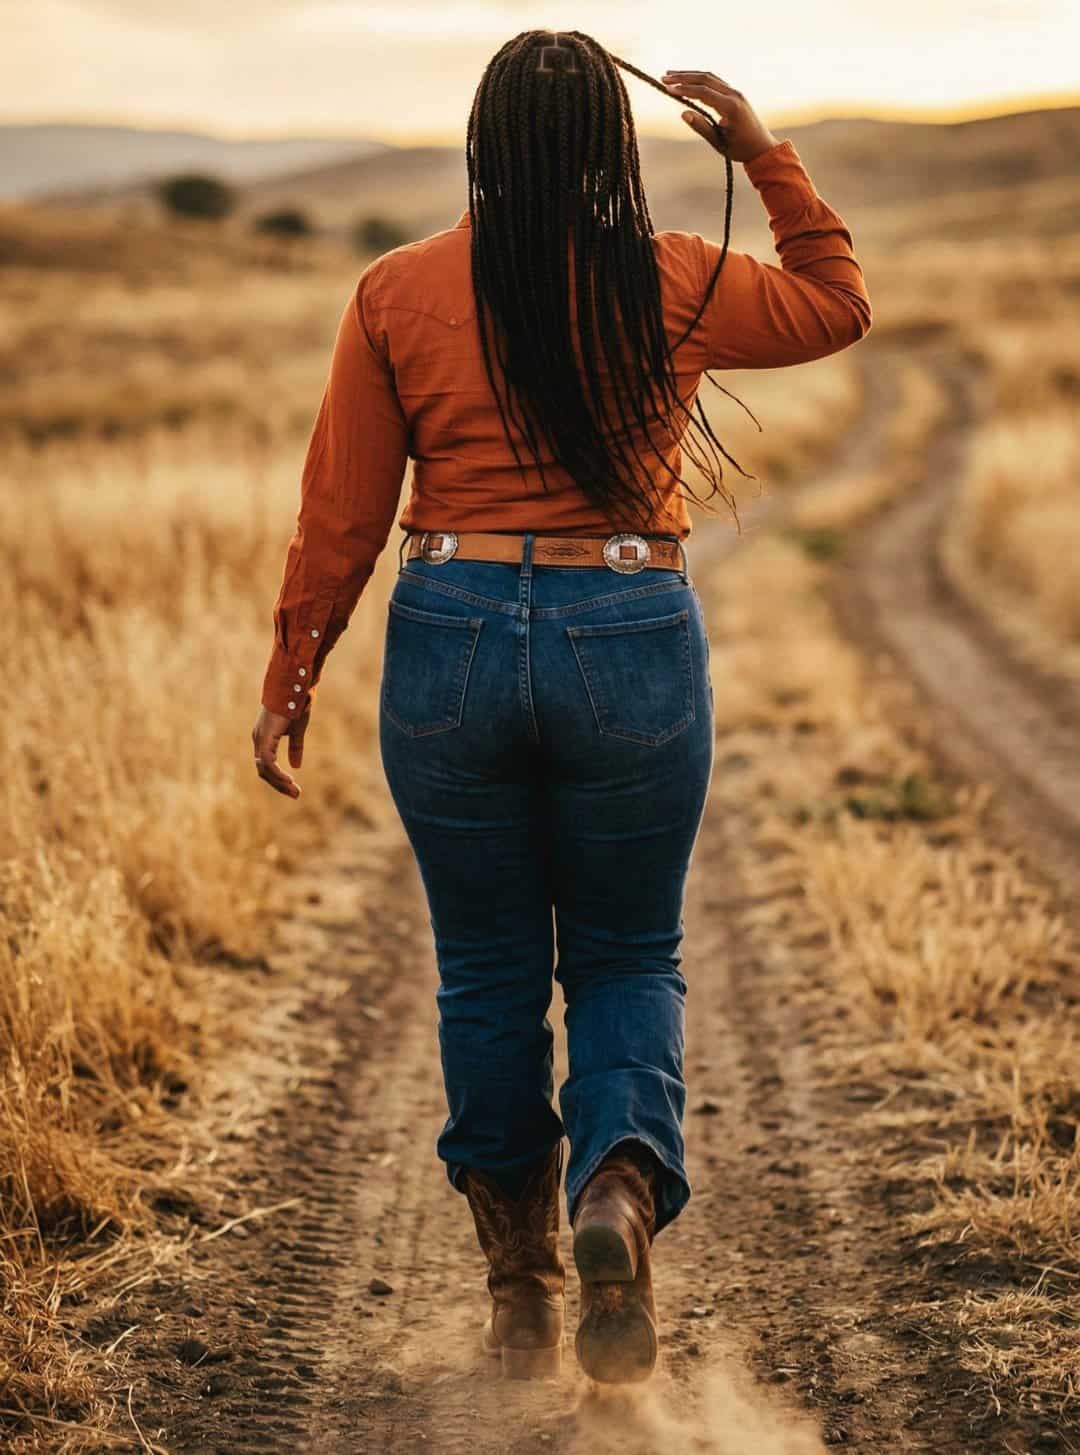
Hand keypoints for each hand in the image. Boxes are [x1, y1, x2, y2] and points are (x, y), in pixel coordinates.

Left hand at [252, 704, 306, 798]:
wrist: (294, 687)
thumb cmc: (296, 705)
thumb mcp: (297, 731)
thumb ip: (295, 748)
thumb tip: (296, 766)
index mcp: (265, 738)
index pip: (267, 765)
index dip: (278, 778)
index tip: (293, 787)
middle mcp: (259, 739)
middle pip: (264, 770)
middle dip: (279, 784)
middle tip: (296, 795)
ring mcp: (260, 739)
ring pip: (264, 769)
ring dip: (279, 782)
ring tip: (295, 791)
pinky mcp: (264, 738)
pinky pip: (267, 762)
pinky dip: (277, 773)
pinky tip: (289, 780)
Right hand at [661, 70, 777, 164]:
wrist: (761, 147)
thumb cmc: (741, 149)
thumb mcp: (719, 143)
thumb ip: (701, 127)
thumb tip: (683, 113)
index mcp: (731, 107)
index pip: (703, 92)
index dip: (684, 89)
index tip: (668, 89)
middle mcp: (734, 95)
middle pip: (705, 79)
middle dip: (684, 77)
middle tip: (664, 78)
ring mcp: (735, 92)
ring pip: (710, 77)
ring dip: (690, 75)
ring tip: (671, 76)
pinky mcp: (734, 94)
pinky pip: (715, 82)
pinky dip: (699, 80)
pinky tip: (687, 81)